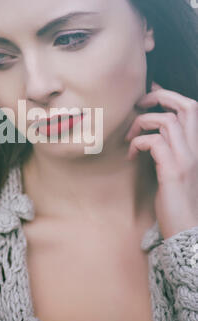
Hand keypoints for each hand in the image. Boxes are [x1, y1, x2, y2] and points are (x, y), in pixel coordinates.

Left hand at [124, 81, 197, 239]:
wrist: (185, 229)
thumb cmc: (176, 199)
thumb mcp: (174, 168)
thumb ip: (168, 148)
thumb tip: (150, 130)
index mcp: (197, 146)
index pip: (192, 108)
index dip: (171, 94)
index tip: (150, 91)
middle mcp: (197, 149)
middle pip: (187, 106)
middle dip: (161, 97)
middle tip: (139, 103)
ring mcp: (187, 159)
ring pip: (167, 121)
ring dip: (143, 123)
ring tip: (129, 136)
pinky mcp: (173, 171)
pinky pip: (154, 142)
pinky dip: (138, 143)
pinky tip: (131, 155)